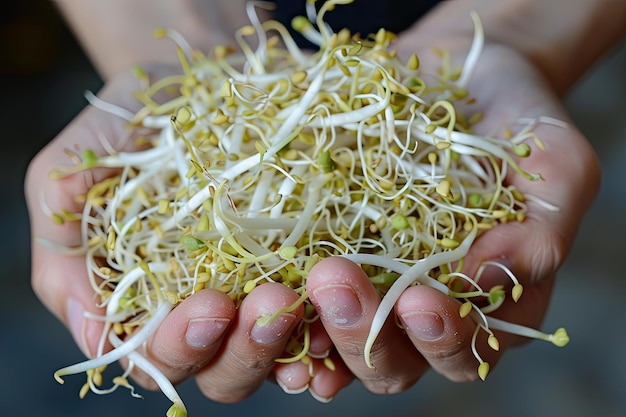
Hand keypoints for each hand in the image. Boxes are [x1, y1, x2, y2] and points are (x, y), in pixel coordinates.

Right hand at [25, 66, 353, 402]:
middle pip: (228, 372)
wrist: (195, 77)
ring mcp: (265, 293)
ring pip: (285, 355)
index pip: (162, 358)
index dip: (181, 345)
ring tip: (316, 302)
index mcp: (153, 306)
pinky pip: (334, 313)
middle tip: (272, 301)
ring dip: (303, 342)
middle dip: (249, 348)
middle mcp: (213, 314)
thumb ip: (63, 253)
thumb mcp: (71, 174)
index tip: (207, 306)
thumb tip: (96, 339)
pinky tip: (363, 308)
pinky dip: (347, 324)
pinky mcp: (312, 265)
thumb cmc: (128, 126)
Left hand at [305, 35, 599, 390]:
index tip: (421, 297)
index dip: (441, 337)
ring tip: (286, 291)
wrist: (457, 75)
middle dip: (362, 331)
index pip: (464, 350)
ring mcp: (368, 285)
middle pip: (391, 362)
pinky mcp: (322, 251)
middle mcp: (419, 308)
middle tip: (336, 280)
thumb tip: (484, 281)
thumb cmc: (517, 121)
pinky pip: (295, 299)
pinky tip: (256, 294)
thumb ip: (539, 233)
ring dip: (308, 329)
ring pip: (336, 344)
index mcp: (483, 305)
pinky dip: (276, 309)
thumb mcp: (555, 166)